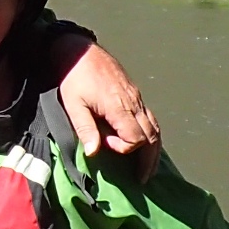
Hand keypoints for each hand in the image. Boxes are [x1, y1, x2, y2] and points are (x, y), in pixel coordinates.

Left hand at [57, 40, 162, 180]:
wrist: (79, 50)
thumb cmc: (73, 77)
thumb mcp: (73, 104)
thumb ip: (85, 128)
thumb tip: (94, 153)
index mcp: (119, 106)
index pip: (136, 137)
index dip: (125, 148)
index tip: (106, 145)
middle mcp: (133, 102)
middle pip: (152, 135)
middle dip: (149, 159)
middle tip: (142, 178)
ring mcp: (136, 97)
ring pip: (155, 126)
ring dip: (154, 149)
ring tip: (148, 167)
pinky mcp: (135, 93)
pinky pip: (150, 117)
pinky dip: (152, 134)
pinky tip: (145, 143)